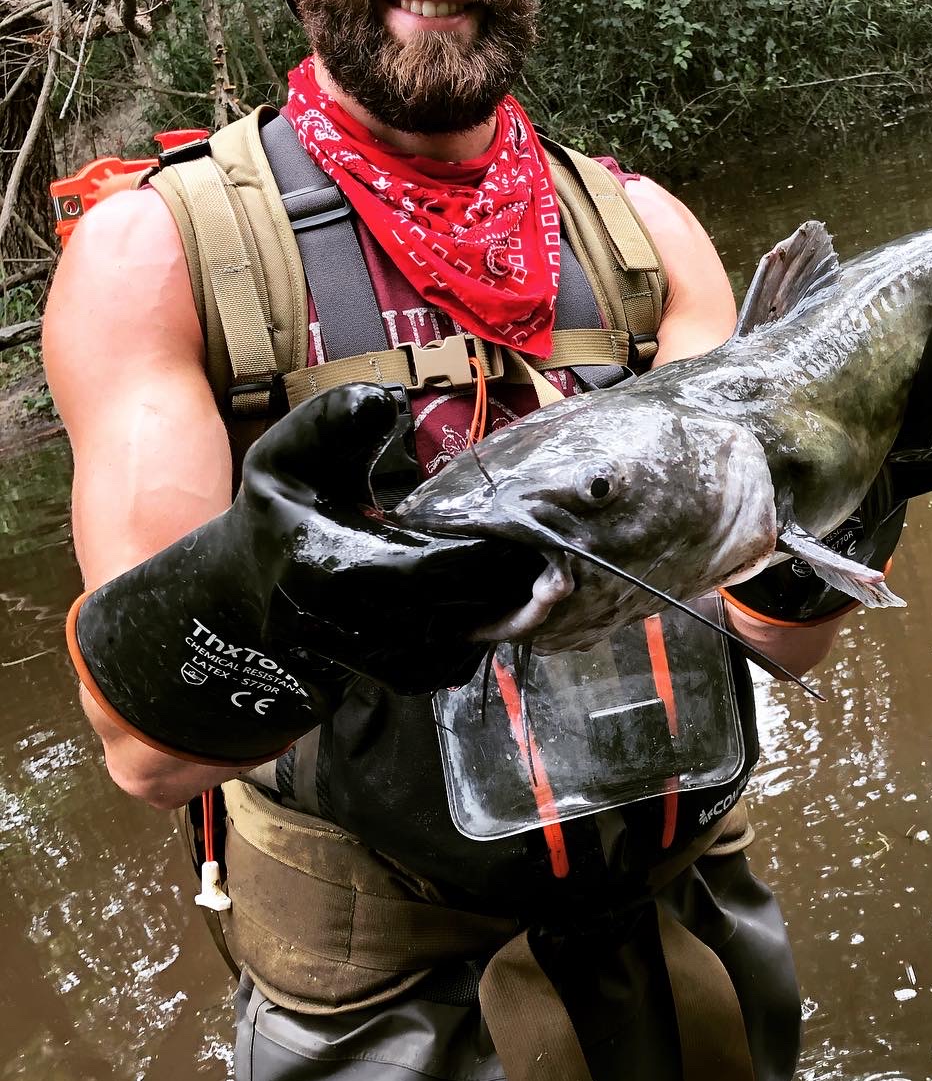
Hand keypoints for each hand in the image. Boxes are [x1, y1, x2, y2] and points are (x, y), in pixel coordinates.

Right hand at [70, 384, 536, 763]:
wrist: (233, 598)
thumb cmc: (272, 518)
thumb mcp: (289, 455)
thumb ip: (334, 420)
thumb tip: (386, 402)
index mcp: (335, 564)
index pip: (435, 569)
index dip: (489, 555)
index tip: (526, 533)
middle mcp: (348, 622)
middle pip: (456, 618)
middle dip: (510, 591)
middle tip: (549, 561)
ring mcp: (359, 659)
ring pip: (451, 655)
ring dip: (496, 624)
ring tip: (529, 587)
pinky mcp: (370, 679)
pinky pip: (436, 673)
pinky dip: (469, 648)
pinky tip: (489, 613)